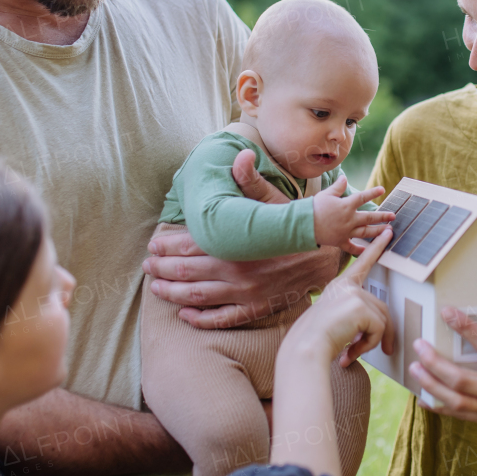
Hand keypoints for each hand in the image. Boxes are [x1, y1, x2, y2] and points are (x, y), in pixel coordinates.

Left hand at [141, 149, 339, 328]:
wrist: (329, 254)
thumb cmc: (297, 225)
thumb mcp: (275, 200)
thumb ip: (251, 182)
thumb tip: (240, 155)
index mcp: (237, 243)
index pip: (192, 245)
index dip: (168, 245)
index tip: (153, 244)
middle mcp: (238, 270)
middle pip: (188, 272)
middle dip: (163, 269)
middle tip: (147, 266)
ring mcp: (247, 293)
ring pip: (199, 297)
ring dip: (173, 293)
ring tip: (156, 288)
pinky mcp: (257, 308)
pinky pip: (223, 318)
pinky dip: (201, 319)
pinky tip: (185, 314)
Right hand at [284, 227, 394, 365]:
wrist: (304, 348)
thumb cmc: (315, 338)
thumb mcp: (338, 321)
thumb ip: (357, 317)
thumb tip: (378, 329)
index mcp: (339, 285)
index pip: (363, 262)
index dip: (377, 248)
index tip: (388, 233)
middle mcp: (347, 285)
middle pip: (381, 307)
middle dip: (383, 332)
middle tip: (382, 350)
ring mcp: (354, 293)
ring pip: (381, 320)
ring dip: (371, 341)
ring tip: (352, 352)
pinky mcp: (359, 306)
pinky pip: (379, 329)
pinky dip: (369, 344)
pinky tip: (351, 351)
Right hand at [312, 176, 393, 254]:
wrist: (303, 225)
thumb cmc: (313, 207)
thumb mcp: (326, 194)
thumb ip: (338, 187)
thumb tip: (344, 177)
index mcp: (346, 205)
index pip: (362, 197)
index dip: (373, 193)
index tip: (382, 190)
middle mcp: (349, 219)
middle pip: (369, 217)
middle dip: (383, 217)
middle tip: (393, 216)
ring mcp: (346, 231)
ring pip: (365, 232)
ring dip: (378, 231)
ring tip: (388, 231)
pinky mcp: (340, 241)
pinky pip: (351, 247)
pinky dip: (359, 250)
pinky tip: (367, 251)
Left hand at [406, 307, 476, 459]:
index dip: (465, 327)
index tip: (447, 312)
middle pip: (459, 378)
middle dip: (434, 362)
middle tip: (419, 345)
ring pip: (454, 400)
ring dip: (430, 384)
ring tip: (414, 368)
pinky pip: (460, 415)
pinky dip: (439, 406)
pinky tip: (423, 397)